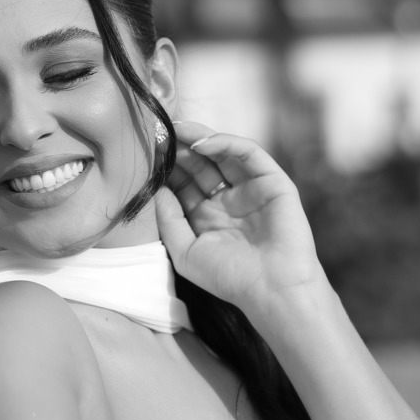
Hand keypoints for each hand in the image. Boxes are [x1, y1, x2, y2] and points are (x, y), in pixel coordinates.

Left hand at [156, 120, 324, 320]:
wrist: (272, 289)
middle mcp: (229, 199)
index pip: (184, 182)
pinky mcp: (272, 181)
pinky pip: (249, 153)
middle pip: (201, 163)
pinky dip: (226, 143)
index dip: (167, 167)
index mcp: (208, 215)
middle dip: (180, 148)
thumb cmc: (229, 277)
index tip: (147, 152)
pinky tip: (202, 143)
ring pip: (224, 153)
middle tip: (159, 133)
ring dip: (200, 138)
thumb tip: (155, 189)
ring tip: (177, 130)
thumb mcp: (185, 250)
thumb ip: (169, 219)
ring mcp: (251, 189)